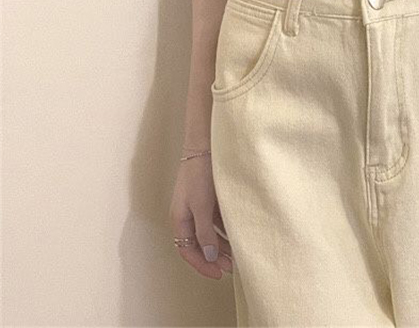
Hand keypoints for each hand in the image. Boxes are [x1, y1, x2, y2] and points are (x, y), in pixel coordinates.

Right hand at [169, 153, 233, 278]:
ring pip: (208, 234)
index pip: (187, 251)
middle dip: (213, 258)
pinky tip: (236, 235)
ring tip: (236, 255)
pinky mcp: (208, 199)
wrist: (205, 146)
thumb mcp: (201, 206)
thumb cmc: (199, 173)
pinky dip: (225, 231)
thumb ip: (205, 232)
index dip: (202, 265)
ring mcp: (197, 207)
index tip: (217, 274)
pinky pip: (215, 222)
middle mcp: (186, 215)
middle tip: (230, 268)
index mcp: (179, 219)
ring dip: (221, 246)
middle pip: (198, 245)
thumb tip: (210, 256)